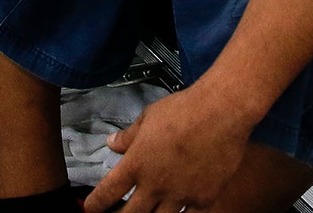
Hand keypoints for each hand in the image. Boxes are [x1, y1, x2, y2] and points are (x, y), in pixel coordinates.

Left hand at [85, 87, 257, 212]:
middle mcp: (155, 184)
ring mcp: (179, 194)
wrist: (222, 112)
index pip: (107, 192)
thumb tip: (112, 143)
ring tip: (150, 212)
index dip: (95, 204)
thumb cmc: (186, 109)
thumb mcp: (149, 117)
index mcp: (137, 164)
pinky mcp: (203, 198)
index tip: (90, 208)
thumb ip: (129, 136)